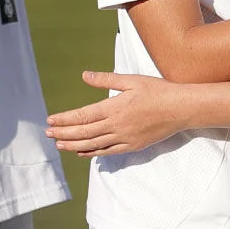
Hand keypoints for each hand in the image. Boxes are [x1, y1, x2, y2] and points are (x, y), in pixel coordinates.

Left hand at [47, 71, 189, 154]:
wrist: (181, 108)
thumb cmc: (157, 90)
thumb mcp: (131, 80)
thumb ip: (106, 80)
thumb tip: (85, 75)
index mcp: (114, 108)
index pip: (82, 116)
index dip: (64, 119)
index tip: (50, 120)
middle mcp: (117, 125)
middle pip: (84, 133)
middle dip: (63, 133)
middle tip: (48, 134)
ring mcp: (125, 138)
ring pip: (93, 145)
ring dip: (74, 146)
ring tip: (59, 145)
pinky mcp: (133, 146)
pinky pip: (108, 152)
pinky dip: (93, 153)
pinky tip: (82, 152)